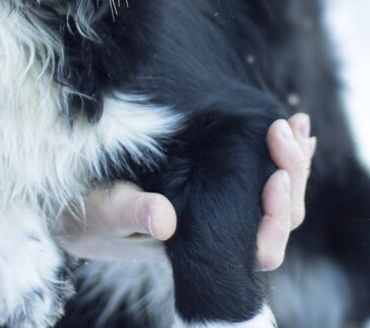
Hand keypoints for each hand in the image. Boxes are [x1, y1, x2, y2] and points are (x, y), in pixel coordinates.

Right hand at [57, 113, 315, 265]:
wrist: (74, 203)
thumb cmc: (86, 215)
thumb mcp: (103, 213)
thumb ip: (130, 215)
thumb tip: (163, 220)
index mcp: (201, 247)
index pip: (262, 247)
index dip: (278, 217)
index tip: (276, 176)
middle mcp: (220, 230)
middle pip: (281, 218)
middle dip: (292, 174)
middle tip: (283, 130)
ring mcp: (221, 205)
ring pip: (277, 194)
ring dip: (292, 158)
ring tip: (295, 122)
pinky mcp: (214, 180)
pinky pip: (260, 171)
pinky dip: (278, 150)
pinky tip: (291, 126)